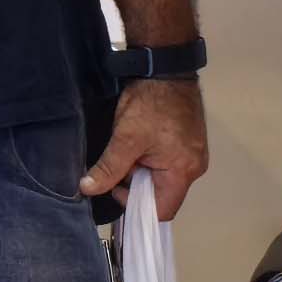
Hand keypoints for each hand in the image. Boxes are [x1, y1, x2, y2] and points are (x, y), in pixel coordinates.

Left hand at [78, 78, 210, 219]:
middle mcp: (195, 168)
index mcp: (183, 171)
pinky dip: (151, 162)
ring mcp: (194, 155)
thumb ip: (109, 168)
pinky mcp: (189, 144)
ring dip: (143, 173)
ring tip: (129, 153)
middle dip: (137, 187)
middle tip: (119, 167)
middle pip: (163, 196)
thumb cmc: (150, 104)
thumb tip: (87, 189)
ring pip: (164, 179)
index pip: (162, 211)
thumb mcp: (125, 137)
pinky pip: (169, 165)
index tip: (115, 187)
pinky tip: (139, 145)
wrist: (165, 69)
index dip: (135, 206)